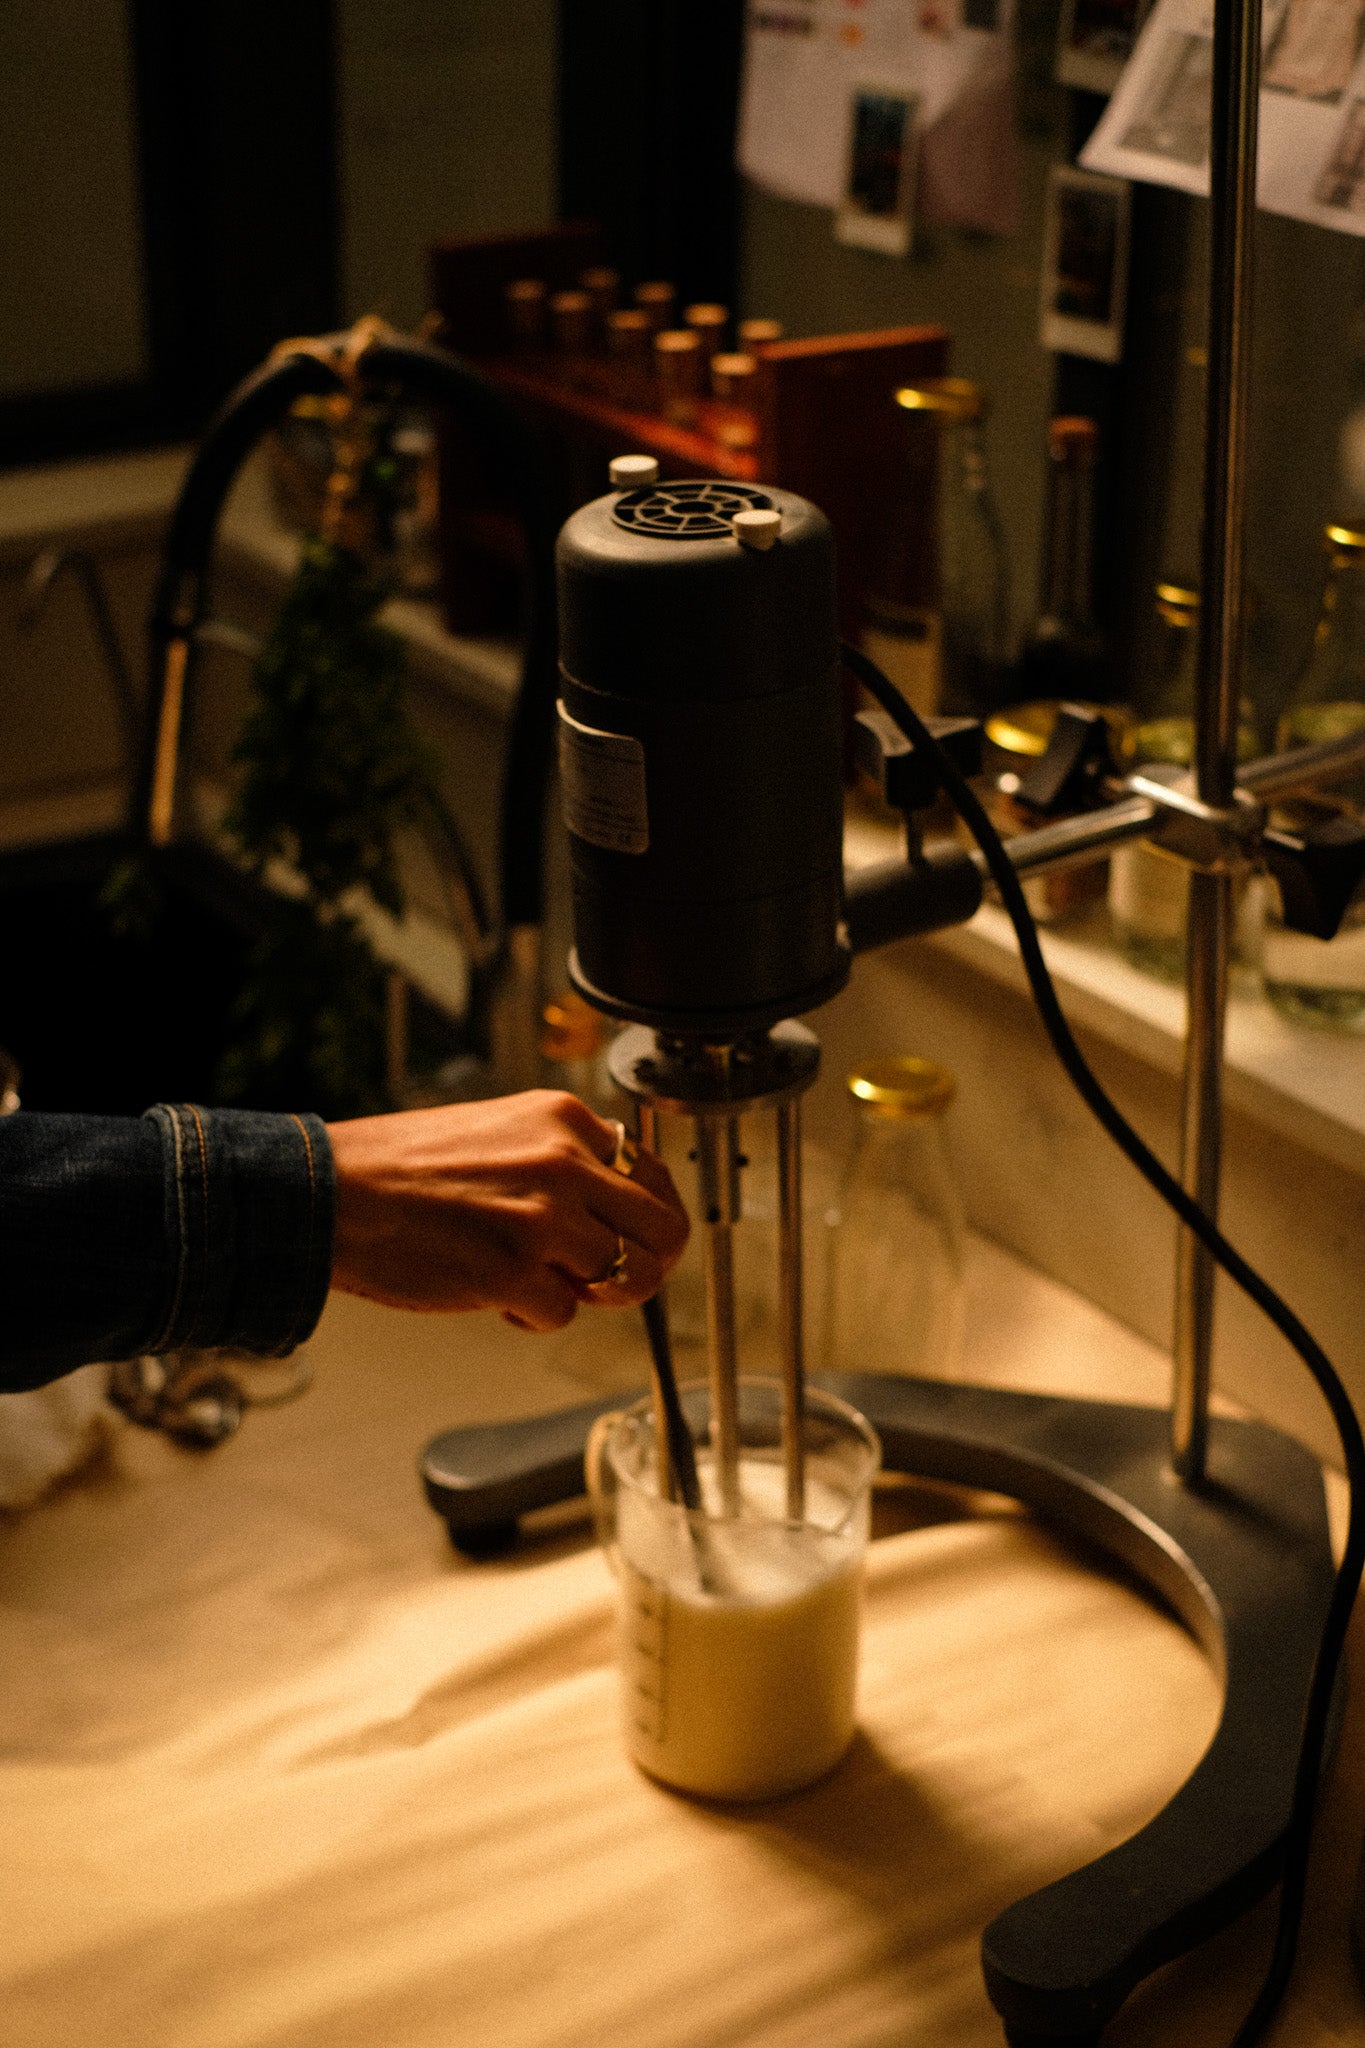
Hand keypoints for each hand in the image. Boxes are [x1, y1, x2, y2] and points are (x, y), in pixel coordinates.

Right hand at [326, 1091, 689, 1331]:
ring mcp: (544, 1218)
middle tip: (612, 1282)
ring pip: (620, 1276)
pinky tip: (495, 1296)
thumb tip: (614, 1208)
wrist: (334, 1192)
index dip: (642, 1217)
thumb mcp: (501, 1129)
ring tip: (533, 1282)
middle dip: (647, 1266)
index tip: (630, 1238)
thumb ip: (562, 1158)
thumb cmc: (403, 1167)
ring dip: (581, 1293)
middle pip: (664, 1231)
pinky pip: (562, 1314)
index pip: (650, 1173)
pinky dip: (533, 1318)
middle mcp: (565, 1163)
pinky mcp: (514, 1271)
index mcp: (564, 1119)